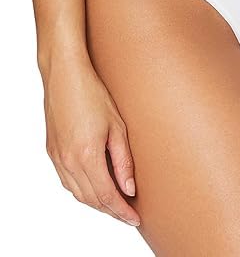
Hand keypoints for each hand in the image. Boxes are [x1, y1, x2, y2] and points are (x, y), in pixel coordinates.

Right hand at [42, 55, 140, 225]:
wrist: (64, 75)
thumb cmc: (92, 93)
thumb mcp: (117, 125)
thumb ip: (123, 160)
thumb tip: (129, 189)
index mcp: (87, 155)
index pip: (106, 196)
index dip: (122, 211)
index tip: (135, 218)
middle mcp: (69, 161)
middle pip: (91, 199)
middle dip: (111, 210)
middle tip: (128, 213)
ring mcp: (57, 157)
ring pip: (77, 193)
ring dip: (96, 203)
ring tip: (115, 203)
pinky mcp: (52, 151)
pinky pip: (66, 181)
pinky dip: (81, 190)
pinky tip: (93, 186)